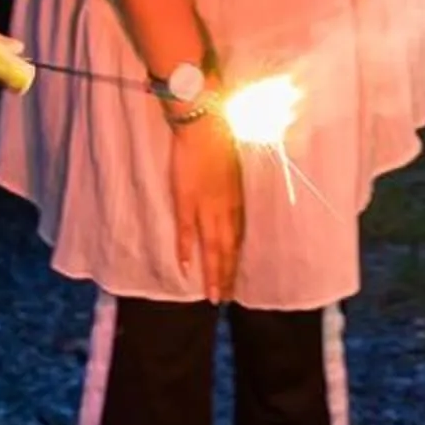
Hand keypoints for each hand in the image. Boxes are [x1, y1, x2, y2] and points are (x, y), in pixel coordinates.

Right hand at [169, 112, 245, 301]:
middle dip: (226, 276)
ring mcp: (205, 206)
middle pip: (227, 250)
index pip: (237, 241)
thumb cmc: (219, 142)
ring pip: (212, 247)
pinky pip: (187, 231)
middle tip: (223, 299)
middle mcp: (225, 209)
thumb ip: (230, 189)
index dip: (235, 263)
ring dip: (212, 273)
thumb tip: (228, 201)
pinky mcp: (186, 200)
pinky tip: (186, 269)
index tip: (234, 283)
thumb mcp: (232, 170)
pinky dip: (186, 251)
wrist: (204, 125)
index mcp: (236, 202)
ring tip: (213, 296)